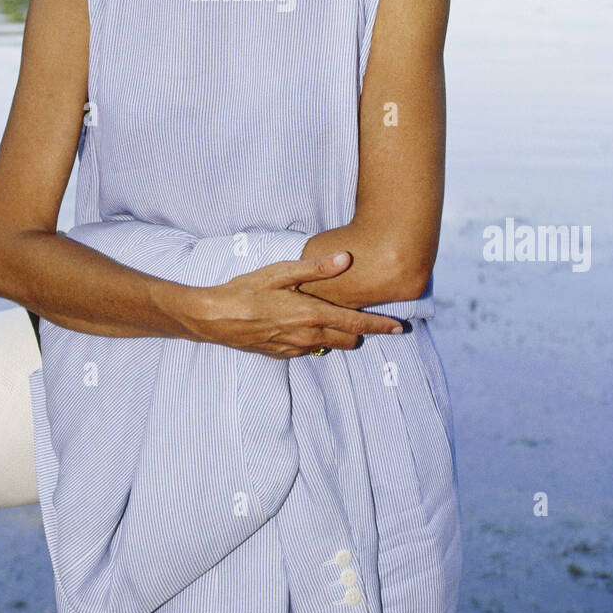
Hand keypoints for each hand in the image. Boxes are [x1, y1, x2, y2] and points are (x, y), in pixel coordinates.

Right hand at [182, 252, 406, 357]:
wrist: (213, 317)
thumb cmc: (245, 289)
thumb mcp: (280, 271)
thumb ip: (315, 268)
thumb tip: (346, 258)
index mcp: (310, 314)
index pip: (355, 324)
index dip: (379, 326)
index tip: (399, 328)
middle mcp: (306, 335)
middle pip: (348, 340)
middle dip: (362, 332)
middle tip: (375, 322)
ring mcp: (294, 348)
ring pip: (329, 345)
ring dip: (340, 336)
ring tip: (344, 323)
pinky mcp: (281, 354)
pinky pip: (309, 349)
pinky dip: (317, 339)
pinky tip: (309, 327)